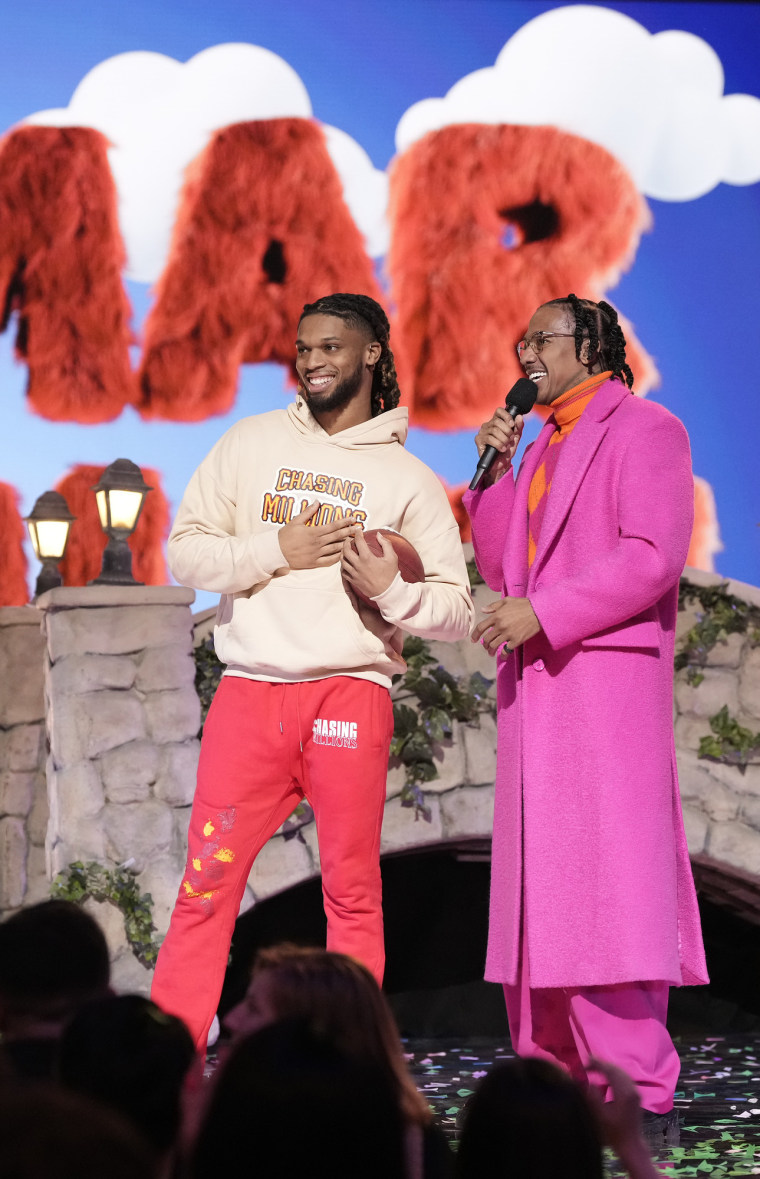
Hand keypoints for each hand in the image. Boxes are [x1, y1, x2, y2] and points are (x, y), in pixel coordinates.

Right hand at [278, 501, 359, 569]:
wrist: (276, 552)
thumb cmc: (285, 536)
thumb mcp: (295, 521)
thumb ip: (308, 512)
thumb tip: (317, 502)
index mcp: (314, 531)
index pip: (333, 525)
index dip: (345, 521)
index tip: (353, 518)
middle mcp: (318, 543)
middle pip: (338, 536)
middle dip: (349, 531)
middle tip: (359, 528)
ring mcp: (317, 554)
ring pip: (336, 548)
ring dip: (346, 543)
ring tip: (355, 540)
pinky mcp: (314, 563)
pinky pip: (329, 561)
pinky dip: (338, 557)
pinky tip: (344, 554)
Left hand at [341, 529, 398, 599]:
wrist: (388, 593)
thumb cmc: (391, 575)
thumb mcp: (392, 557)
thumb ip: (385, 544)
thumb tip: (379, 534)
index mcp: (367, 558)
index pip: (358, 541)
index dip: (358, 533)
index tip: (358, 530)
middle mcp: (358, 565)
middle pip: (346, 550)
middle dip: (346, 542)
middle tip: (349, 539)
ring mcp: (354, 574)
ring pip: (342, 561)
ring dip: (343, 553)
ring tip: (345, 550)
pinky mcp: (353, 581)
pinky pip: (344, 572)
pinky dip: (343, 565)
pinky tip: (346, 563)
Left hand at [471, 596, 540, 654]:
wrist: (538, 611)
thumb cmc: (523, 604)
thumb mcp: (507, 601)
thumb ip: (494, 606)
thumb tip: (483, 610)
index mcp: (496, 616)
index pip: (481, 627)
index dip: (475, 635)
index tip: (473, 640)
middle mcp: (500, 626)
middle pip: (487, 639)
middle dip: (484, 644)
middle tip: (486, 647)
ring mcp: (508, 634)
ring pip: (494, 646)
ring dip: (491, 651)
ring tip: (491, 653)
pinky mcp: (516, 641)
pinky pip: (506, 651)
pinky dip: (503, 655)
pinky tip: (502, 656)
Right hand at [474, 408, 524, 486]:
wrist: (502, 464)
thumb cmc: (507, 450)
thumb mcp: (516, 437)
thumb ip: (518, 427)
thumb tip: (519, 417)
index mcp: (496, 421)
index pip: (499, 411)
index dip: (506, 416)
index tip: (512, 425)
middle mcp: (488, 425)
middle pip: (498, 422)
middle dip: (507, 431)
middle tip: (510, 439)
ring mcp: (482, 432)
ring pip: (494, 430)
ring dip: (504, 439)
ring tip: (506, 446)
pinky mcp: (478, 440)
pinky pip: (489, 439)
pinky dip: (498, 444)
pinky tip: (502, 449)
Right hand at [586, 1058, 657, 1178]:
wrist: (631, 1144)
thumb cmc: (614, 1133)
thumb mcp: (601, 1116)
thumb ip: (593, 1097)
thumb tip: (586, 1082)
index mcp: (623, 1093)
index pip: (610, 1071)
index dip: (597, 1064)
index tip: (585, 1062)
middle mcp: (632, 1089)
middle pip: (617, 1069)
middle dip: (602, 1064)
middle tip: (588, 1063)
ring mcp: (636, 1092)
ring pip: (621, 1072)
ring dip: (608, 1068)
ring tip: (595, 1068)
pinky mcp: (636, 1095)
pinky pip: (625, 1078)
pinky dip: (614, 1074)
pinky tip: (606, 1078)